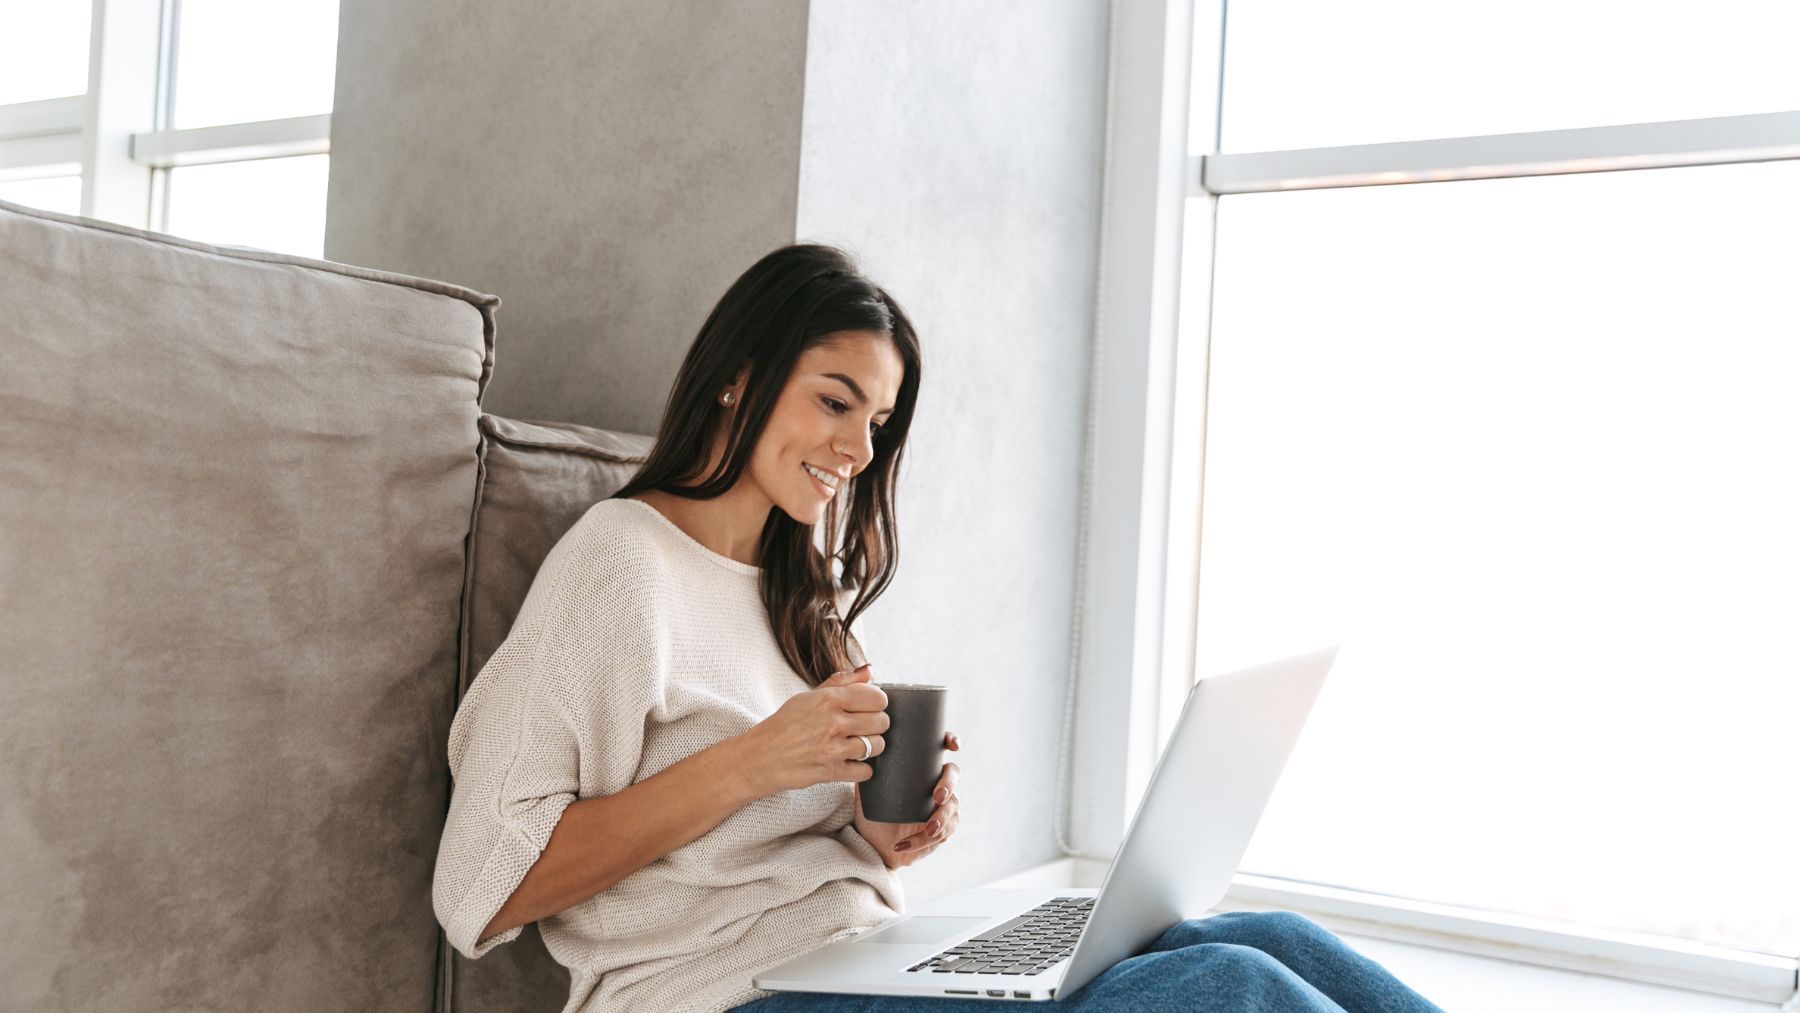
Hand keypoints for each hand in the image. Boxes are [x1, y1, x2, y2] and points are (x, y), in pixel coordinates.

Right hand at [735, 663, 889, 795]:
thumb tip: (868, 671)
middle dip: (876, 725)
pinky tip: (849, 762)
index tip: (869, 707)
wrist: (759, 757)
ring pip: (877, 746)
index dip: (876, 703)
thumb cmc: (783, 725)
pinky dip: (861, 769)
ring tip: (856, 745)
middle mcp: (833, 722)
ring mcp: (833, 749)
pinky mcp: (831, 772)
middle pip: (881, 721)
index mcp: (828, 699)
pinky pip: (866, 771)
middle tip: (862, 727)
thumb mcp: (808, 697)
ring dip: (871, 747)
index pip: (877, 697)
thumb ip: (841, 682)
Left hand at [853, 731, 960, 869]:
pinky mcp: (942, 831)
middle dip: (948, 785)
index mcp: (921, 769)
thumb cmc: (874, 812)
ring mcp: (942, 808)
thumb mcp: (867, 790)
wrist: (874, 844)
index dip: (951, 742)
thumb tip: (860, 751)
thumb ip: (866, 771)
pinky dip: (922, 841)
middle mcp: (936, 785)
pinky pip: (942, 834)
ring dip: (941, 819)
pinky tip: (906, 844)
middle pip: (953, 776)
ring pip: (952, 809)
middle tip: (937, 796)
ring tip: (928, 829)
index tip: (953, 746)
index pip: (940, 749)